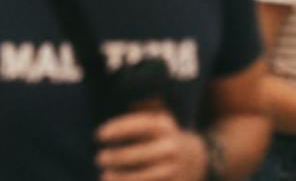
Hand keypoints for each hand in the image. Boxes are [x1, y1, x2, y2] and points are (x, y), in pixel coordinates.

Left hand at [92, 111, 206, 180]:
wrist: (196, 158)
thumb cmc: (163, 137)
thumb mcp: (155, 121)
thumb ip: (135, 119)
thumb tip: (107, 121)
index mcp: (163, 126)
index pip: (136, 126)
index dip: (116, 130)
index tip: (99, 135)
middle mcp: (170, 147)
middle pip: (137, 154)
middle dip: (115, 157)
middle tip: (99, 158)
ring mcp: (174, 169)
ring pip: (142, 177)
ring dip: (120, 178)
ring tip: (105, 176)